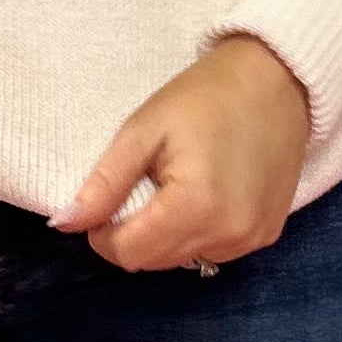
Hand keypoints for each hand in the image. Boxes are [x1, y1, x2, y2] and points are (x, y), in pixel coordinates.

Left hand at [46, 35, 312, 271]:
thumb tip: (64, 224)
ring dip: (166, 236)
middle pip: (155, 262)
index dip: (105, 234)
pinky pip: (215, 251)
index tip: (108, 200)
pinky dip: (198, 233)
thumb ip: (104, 184)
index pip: (128, 255)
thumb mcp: (143, 131)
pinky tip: (204, 194)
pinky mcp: (268, 235)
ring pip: (184, 260)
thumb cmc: (204, 97)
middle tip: (142, 185)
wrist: (277, 79)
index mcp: (194, 207)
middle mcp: (228, 233)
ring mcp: (252, 238)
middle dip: (135, 234)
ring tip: (176, 186)